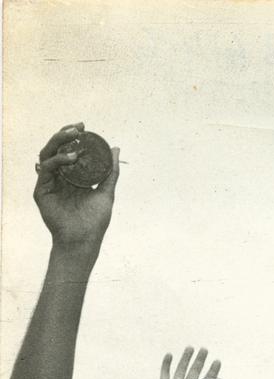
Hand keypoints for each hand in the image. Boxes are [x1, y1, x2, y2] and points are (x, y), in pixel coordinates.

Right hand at [34, 123, 119, 248]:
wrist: (84, 239)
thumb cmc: (95, 220)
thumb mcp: (106, 191)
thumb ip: (110, 171)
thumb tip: (115, 148)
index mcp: (72, 176)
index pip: (69, 151)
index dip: (74, 138)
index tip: (84, 127)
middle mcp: (59, 177)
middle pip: (56, 149)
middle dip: (65, 135)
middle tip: (77, 128)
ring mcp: (49, 183)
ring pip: (47, 155)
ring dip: (59, 143)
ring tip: (74, 137)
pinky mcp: (42, 190)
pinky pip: (46, 169)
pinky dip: (58, 160)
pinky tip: (71, 158)